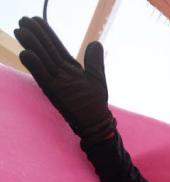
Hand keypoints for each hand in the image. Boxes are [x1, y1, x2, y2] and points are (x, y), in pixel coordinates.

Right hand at [14, 16, 115, 144]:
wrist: (96, 123)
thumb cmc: (95, 103)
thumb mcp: (97, 78)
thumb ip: (94, 61)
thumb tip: (95, 43)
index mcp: (69, 68)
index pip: (55, 46)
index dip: (46, 33)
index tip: (35, 20)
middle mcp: (60, 73)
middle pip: (46, 50)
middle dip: (35, 35)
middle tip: (22, 20)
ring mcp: (56, 82)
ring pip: (42, 60)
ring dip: (31, 46)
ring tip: (21, 31)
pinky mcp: (55, 93)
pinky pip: (43, 77)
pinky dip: (35, 66)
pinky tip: (25, 54)